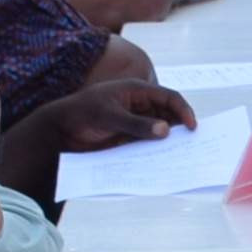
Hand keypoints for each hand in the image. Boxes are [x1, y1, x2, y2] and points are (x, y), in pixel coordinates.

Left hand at [48, 78, 197, 150]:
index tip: (192, 127)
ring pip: (160, 130)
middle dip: (180, 127)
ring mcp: (135, 121)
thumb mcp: (109, 116)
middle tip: (191, 145)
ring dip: (169, 141)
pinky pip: (148, 143)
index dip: (183, 110)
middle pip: (168, 114)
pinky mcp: (129, 137)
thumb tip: (166, 131)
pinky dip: (156, 150)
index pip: (168, 97)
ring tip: (180, 155)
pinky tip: (162, 161)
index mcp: (137, 91)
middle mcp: (139, 105)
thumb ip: (137, 124)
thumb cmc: (82, 114)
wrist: (60, 130)